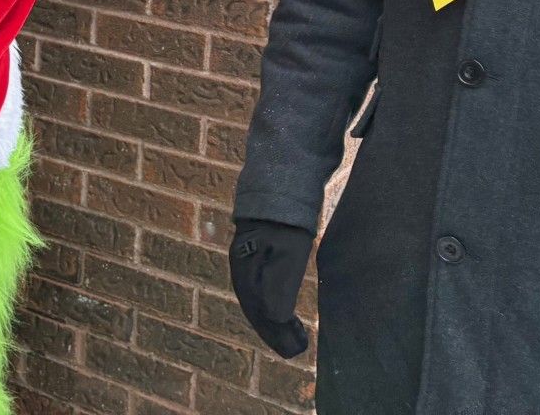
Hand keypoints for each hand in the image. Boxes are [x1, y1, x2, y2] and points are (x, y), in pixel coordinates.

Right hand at [229, 218, 312, 357]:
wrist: (278, 190)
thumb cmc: (284, 224)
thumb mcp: (288, 254)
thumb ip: (280, 285)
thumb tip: (278, 319)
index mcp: (245, 272)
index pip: (260, 313)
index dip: (278, 334)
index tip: (298, 348)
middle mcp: (241, 272)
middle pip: (255, 311)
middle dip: (275, 333)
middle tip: (298, 348)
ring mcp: (246, 264)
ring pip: (256, 303)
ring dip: (274, 323)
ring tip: (295, 334)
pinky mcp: (255, 259)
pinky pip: (260, 292)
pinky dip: (273, 308)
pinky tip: (286, 313)